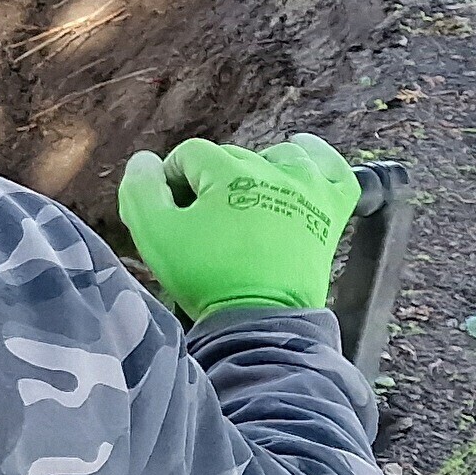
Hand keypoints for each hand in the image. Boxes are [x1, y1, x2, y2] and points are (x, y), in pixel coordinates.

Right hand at [118, 134, 358, 319]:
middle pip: (231, 156)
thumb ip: (140, 190)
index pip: (189, 154)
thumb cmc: (208, 277)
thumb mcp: (155, 234)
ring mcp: (309, 188)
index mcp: (229, 172)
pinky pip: (335, 169)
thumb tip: (145, 161)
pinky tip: (303, 157)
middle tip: (202, 221)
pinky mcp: (332, 210)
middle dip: (210, 181)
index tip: (170, 211)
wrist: (262, 320)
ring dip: (256, 169)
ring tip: (243, 201)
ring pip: (278, 156)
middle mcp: (273, 170)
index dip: (171, 179)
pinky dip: (318, 158)